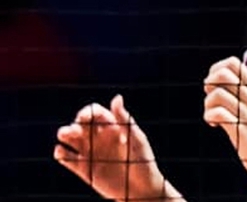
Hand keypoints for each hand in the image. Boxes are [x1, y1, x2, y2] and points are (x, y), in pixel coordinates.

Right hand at [53, 95, 180, 200]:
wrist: (140, 190)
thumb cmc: (143, 161)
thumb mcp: (136, 139)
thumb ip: (124, 119)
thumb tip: (116, 97)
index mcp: (112, 127)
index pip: (94, 113)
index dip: (87, 112)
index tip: (85, 118)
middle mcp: (99, 138)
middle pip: (80, 125)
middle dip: (74, 124)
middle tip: (75, 130)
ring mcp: (90, 153)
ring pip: (71, 139)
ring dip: (64, 134)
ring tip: (65, 136)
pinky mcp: (84, 169)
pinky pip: (67, 159)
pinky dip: (61, 154)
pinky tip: (61, 152)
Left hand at [203, 56, 246, 184]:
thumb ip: (239, 91)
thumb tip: (212, 79)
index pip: (233, 63)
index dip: (216, 69)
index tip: (215, 85)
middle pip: (223, 75)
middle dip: (209, 84)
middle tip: (211, 97)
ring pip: (218, 95)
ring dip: (207, 104)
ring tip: (212, 114)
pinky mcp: (242, 131)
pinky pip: (219, 114)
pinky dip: (209, 117)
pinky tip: (214, 124)